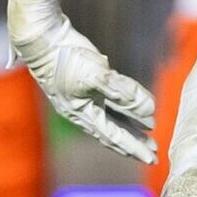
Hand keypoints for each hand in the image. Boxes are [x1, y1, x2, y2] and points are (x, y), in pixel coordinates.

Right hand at [7, 0, 155, 162]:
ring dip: (131, 123)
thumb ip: (123, 93)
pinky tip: (133, 105)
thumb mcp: (96, 76)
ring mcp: (85, 95)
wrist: (42, 37)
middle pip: (113, 131)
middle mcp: (84, 109)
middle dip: (134, 141)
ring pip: (113, 115)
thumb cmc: (65, 58)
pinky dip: (124, 105)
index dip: (134, 148)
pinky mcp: (87, 80)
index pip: (114, 136)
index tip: (151, 159)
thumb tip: (150, 110)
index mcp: (83, 114)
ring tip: (149, 130)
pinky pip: (110, 99)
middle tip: (153, 151)